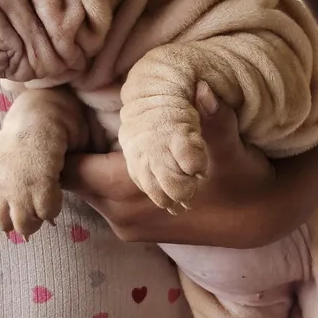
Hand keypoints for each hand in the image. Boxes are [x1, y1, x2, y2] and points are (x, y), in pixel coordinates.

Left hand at [61, 94, 286, 247]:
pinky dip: (101, 177)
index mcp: (129, 193)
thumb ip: (213, 120)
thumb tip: (202, 88)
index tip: (58, 111)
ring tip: (91, 126)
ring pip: (86, 189)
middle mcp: (120, 215)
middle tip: (73, 111)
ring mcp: (127, 226)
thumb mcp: (230, 148)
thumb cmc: (243, 180)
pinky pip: (102, 199)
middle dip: (69, 149)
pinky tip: (115, 152)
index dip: (57, 142)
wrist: (259, 220)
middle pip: (72, 179)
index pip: (66, 170)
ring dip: (86, 162)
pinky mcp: (136, 229)